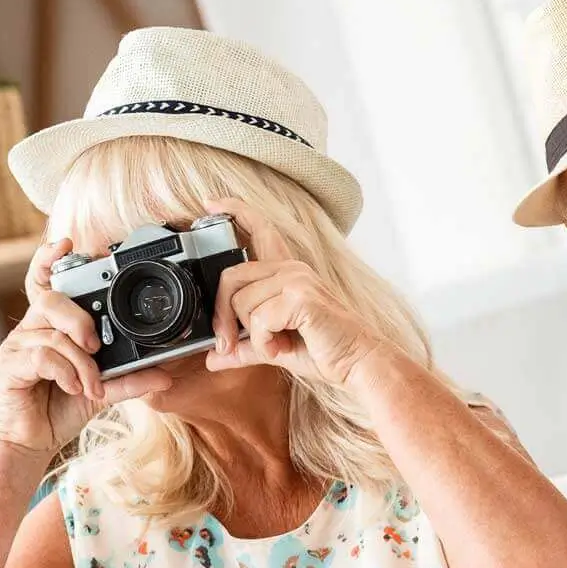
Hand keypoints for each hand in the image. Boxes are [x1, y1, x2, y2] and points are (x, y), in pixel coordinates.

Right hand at [0, 238, 172, 459]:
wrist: (32, 441)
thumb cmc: (62, 406)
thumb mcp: (104, 390)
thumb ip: (130, 378)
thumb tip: (165, 374)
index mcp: (54, 324)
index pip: (46, 281)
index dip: (49, 258)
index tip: (66, 243)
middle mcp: (34, 328)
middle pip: (51, 300)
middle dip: (79, 319)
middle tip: (96, 346)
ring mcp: (19, 345)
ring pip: (51, 332)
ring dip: (80, 361)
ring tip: (91, 384)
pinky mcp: (9, 366)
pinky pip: (41, 357)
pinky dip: (65, 373)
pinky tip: (74, 388)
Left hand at [200, 196, 391, 385]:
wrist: (357, 363)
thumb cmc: (324, 352)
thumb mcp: (273, 347)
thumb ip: (244, 347)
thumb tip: (212, 358)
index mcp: (286, 272)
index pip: (258, 229)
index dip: (233, 210)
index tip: (209, 203)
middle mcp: (291, 269)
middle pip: (231, 276)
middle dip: (222, 314)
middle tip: (227, 343)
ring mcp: (297, 280)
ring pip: (242, 303)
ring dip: (253, 336)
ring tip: (277, 345)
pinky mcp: (301, 297)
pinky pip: (259, 319)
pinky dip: (264, 343)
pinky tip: (282, 348)